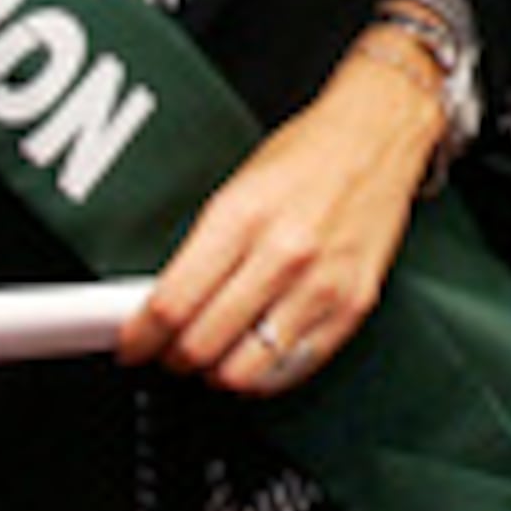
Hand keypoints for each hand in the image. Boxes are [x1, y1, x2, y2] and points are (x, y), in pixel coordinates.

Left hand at [117, 30, 440, 390]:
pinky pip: (294, 368)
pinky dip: (265, 375)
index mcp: (242, 216)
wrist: (379, 135)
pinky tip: (254, 356)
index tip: (131, 345)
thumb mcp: (236, 188)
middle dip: (173, 358)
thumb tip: (161, 304)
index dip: (139, 338)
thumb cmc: (309, 154)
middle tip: (168, 351)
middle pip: (202, 345)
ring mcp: (321, 285)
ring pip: (246, 370)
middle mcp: (283, 254)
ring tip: (213, 357)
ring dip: (217, 373)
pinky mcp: (352, 306)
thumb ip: (200, 250)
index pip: (172, 304)